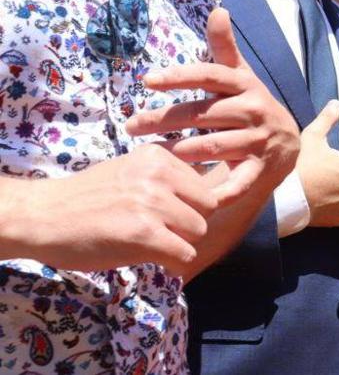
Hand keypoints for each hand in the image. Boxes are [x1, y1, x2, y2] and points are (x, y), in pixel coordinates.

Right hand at [1, 144, 216, 273]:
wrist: (41, 217)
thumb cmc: (85, 198)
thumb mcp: (130, 171)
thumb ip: (166, 178)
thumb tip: (214, 193)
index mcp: (157, 156)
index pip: (203, 184)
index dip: (190, 205)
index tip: (171, 216)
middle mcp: (158, 175)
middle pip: (208, 208)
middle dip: (190, 225)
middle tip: (163, 234)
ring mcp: (152, 204)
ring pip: (199, 231)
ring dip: (181, 245)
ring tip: (153, 245)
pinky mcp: (144, 234)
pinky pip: (184, 254)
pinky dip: (174, 263)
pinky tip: (156, 261)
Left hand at [126, 8, 300, 204]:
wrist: (287, 144)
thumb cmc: (250, 104)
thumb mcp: (240, 76)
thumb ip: (224, 47)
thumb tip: (218, 9)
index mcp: (245, 85)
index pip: (211, 75)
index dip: (181, 76)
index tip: (147, 80)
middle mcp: (254, 109)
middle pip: (205, 113)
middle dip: (167, 120)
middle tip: (132, 125)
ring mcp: (259, 140)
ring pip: (216, 145)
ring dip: (183, 150)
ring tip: (152, 155)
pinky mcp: (262, 168)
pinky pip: (240, 180)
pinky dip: (222, 190)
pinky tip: (194, 194)